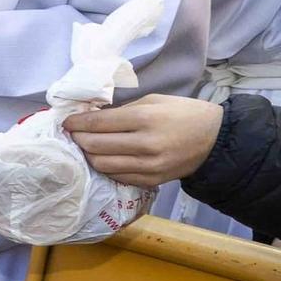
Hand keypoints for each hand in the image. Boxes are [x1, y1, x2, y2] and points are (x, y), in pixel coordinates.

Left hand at [62, 94, 223, 187]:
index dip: (76, 123)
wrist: (214, 140)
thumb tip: (91, 116)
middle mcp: (144, 144)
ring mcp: (147, 165)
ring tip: (83, 146)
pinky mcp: (150, 180)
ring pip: (101, 164)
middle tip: (71, 133)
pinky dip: (103, 167)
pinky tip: (101, 158)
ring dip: (87, 155)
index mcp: (145, 118)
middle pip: (95, 145)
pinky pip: (116, 176)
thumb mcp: (154, 101)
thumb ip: (122, 110)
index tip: (65, 122)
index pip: (98, 123)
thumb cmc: (183, 114)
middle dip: (77, 138)